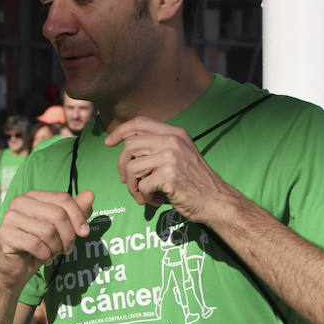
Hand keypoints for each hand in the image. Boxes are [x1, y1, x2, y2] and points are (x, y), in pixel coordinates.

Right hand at [0, 190, 95, 290]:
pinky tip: (44, 259)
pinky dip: (45, 256)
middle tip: (67, 249)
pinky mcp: (5, 234)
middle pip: (57, 214)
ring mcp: (9, 217)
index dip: (78, 216)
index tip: (85, 233)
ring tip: (53, 254)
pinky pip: (36, 245)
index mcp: (33, 196)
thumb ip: (75, 211)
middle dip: (68, 236)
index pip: (63, 199)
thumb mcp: (61, 229)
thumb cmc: (39, 245)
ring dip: (56, 248)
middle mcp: (19, 202)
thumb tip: (90, 194)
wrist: (15, 268)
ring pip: (47, 231)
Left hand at [104, 118, 234, 222]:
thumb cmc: (193, 180)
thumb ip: (157, 146)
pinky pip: (141, 186)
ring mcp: (170, 157)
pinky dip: (144, 197)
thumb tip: (126, 147)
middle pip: (129, 146)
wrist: (215, 199)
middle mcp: (172, 141)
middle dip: (122, 166)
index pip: (139, 123)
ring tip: (143, 194)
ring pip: (131, 168)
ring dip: (132, 186)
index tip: (108, 142)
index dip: (120, 131)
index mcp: (174, 133)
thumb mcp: (179, 154)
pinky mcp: (168, 175)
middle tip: (128, 181)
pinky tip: (155, 200)